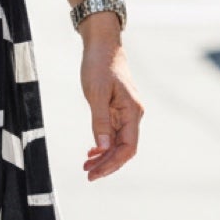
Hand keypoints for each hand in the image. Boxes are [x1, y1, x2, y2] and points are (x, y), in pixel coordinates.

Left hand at [79, 33, 143, 179]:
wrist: (103, 45)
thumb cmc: (99, 65)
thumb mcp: (96, 94)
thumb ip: (100, 121)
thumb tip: (103, 148)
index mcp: (132, 111)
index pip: (128, 147)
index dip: (112, 163)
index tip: (95, 174)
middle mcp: (133, 114)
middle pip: (124, 149)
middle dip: (107, 164)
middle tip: (87, 175)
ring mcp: (126, 113)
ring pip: (118, 142)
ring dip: (104, 156)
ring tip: (86, 166)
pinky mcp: (118, 109)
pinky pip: (113, 133)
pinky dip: (103, 144)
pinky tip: (92, 152)